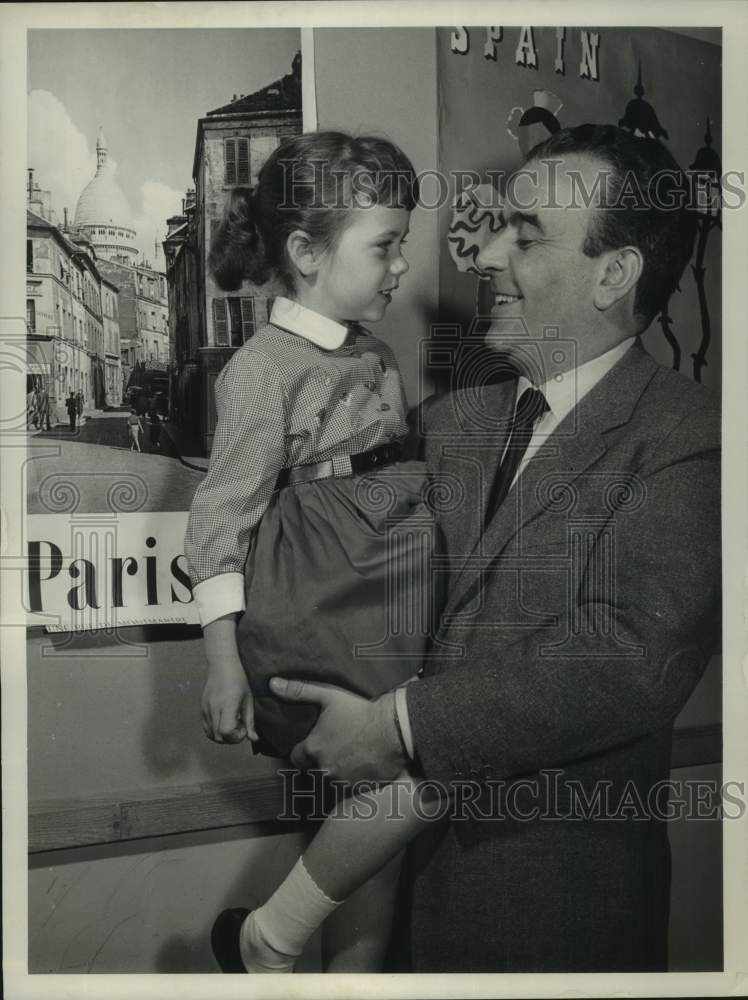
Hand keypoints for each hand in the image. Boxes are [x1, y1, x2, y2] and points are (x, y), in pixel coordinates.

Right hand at [202, 665, 256, 743]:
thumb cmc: (239, 680)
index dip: (236, 736)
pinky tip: (225, 721)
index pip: (225, 731)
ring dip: (224, 736)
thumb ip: (250, 721)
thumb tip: (254, 739)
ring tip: (233, 723)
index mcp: (227, 704)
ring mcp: (205, 709)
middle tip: (240, 726)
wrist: (222, 664)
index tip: (244, 728)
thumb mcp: (248, 699)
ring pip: (212, 735)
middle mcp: (213, 708)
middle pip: (219, 737)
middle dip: (232, 738)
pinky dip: (216, 731)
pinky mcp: (201, 709)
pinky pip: (207, 729)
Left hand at [269, 678, 404, 781]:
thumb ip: (298, 691)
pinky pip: (352, 785)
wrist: (394, 729)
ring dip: (338, 768)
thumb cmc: (360, 711)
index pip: (296, 757)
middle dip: (322, 758)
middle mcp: (324, 769)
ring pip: (334, 777)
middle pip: (315, 768)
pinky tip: (364, 761)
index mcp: (313, 749)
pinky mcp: (361, 788)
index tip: (315, 741)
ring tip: (352, 751)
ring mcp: (343, 781)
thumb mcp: (328, 696)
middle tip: (337, 743)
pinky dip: (356, 776)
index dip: (303, 749)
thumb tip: (272, 684)